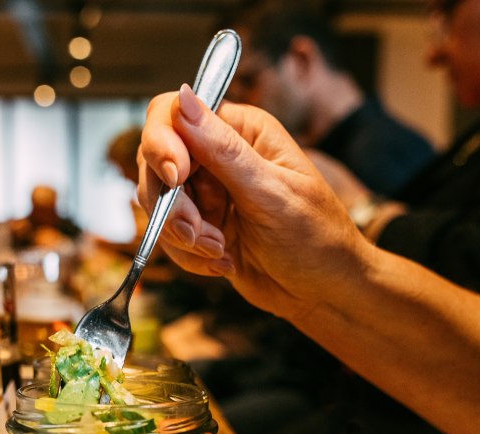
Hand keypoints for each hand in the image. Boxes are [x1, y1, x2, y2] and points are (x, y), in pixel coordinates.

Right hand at [137, 84, 369, 321]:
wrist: (323, 290)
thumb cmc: (315, 236)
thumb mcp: (270, 191)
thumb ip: (222, 150)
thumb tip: (183, 97)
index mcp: (241, 130)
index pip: (172, 115)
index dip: (163, 144)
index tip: (175, 179)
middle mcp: (217, 155)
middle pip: (156, 164)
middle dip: (172, 205)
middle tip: (198, 233)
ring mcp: (205, 193)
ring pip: (158, 204)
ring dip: (182, 235)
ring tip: (221, 252)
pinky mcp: (199, 226)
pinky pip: (167, 236)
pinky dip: (188, 256)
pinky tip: (224, 264)